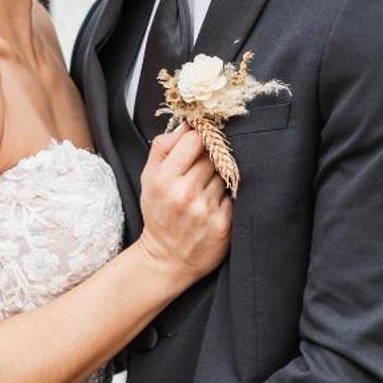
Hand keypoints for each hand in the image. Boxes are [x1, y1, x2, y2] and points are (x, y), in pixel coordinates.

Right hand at [137, 127, 231, 285]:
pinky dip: (226, 197)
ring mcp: (205, 210)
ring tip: (205, 191)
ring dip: (219, 178)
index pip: (194, 139)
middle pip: (213, 156)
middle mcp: (184, 194)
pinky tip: (214, 205)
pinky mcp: (223, 224)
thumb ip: (163, 147)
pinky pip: (234, 196)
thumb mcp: (148, 178)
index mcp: (163, 179)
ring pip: (225, 174)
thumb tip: (188, 124)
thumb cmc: (159, 213)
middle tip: (201, 172)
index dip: (198, 139)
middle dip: (209, 159)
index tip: (197, 146)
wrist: (166, 258)